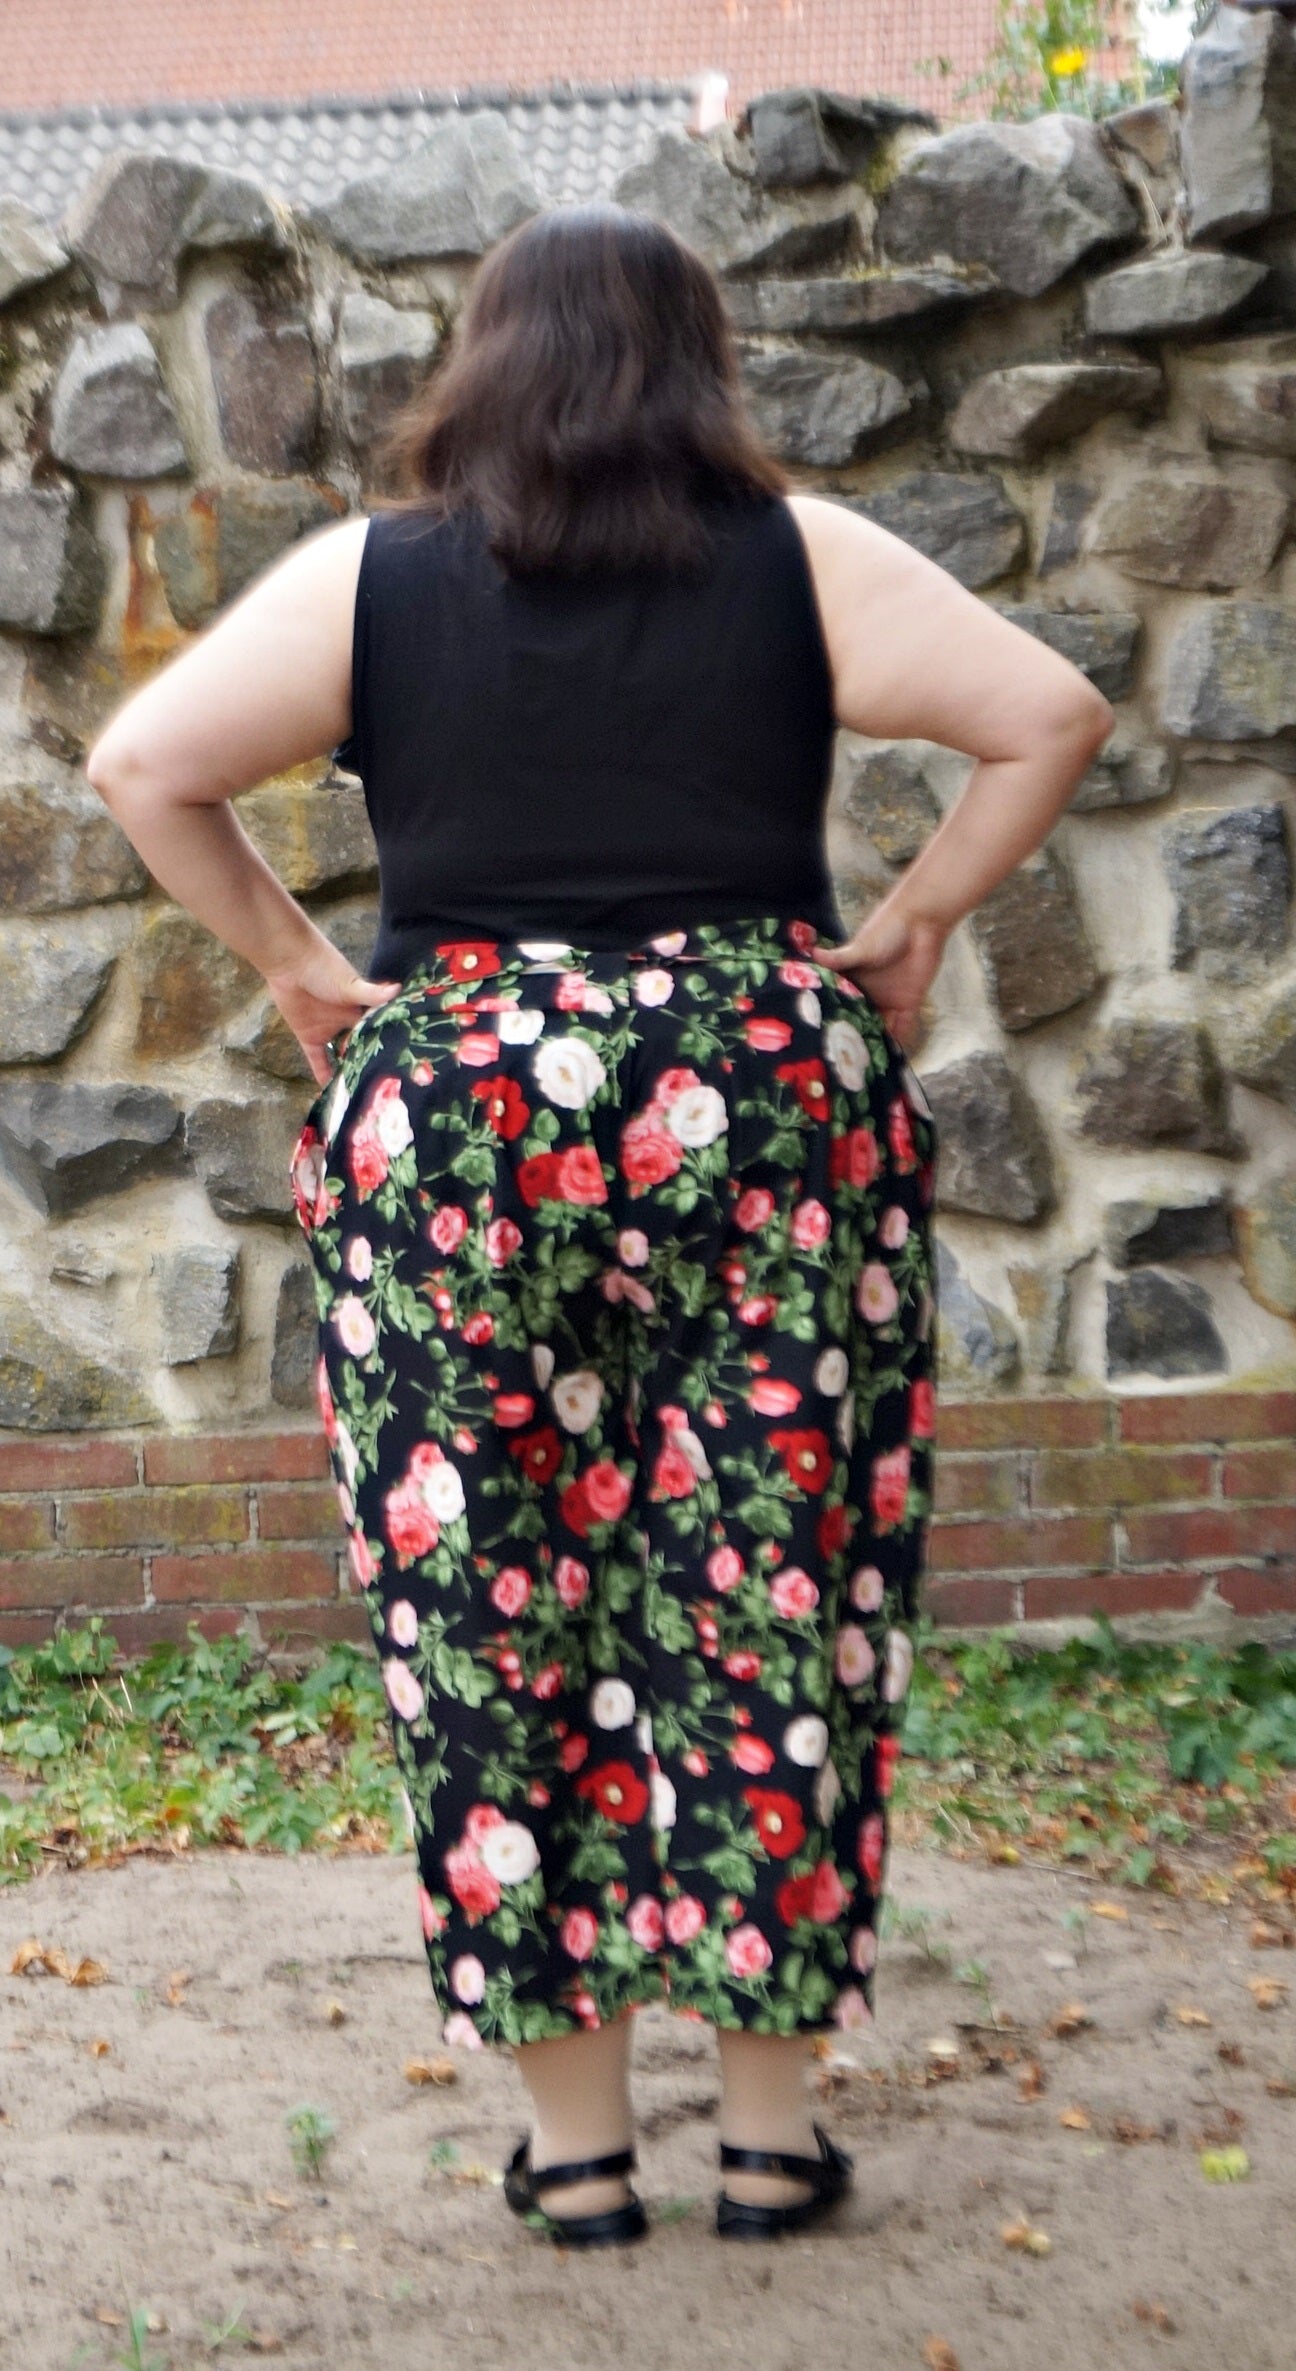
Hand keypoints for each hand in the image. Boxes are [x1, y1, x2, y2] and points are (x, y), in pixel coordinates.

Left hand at [263, 940, 402, 1085]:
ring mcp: (329, 1031)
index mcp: (362, 1010)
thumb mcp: (351, 984)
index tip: (399, 1068)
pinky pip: (318, 1060)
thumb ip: (373, 993)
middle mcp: (348, 1023)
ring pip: (341, 1057)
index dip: (387, 1049)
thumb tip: (400, 990)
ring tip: (359, 1096)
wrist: (290, 961)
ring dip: (347, 1073)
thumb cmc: (324, 967)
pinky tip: (329, 1093)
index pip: (378, 1033)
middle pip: (360, 1048)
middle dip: (368, 1065)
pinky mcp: (309, 1036)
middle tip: (381, 1091)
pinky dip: (322, 1075)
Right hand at [814, 906, 947, 1052]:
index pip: (838, 1004)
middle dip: (851, 1038)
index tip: (818, 1039)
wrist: (922, 922)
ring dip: (874, 1044)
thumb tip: (810, 956)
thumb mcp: (860, 947)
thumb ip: (839, 958)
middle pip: (858, 1020)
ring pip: (879, 1028)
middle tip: (838, 1062)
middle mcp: (868, 993)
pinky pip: (903, 1027)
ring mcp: (889, 1000)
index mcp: (852, 980)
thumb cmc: (887, 929)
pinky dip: (899, 1042)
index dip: (831, 1020)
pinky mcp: (910, 1002)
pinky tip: (891, 1060)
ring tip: (862, 1068)